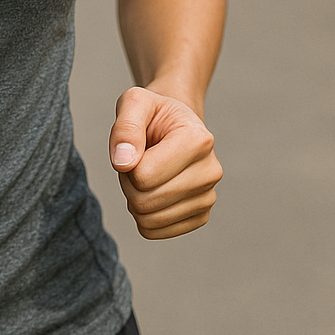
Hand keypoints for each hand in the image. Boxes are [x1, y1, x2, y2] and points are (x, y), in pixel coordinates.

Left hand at [110, 86, 221, 239]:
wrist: (173, 127)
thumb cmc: (153, 114)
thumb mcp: (134, 103)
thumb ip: (125, 128)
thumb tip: (123, 163)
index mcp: (199, 140)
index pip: (143, 176)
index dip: (125, 163)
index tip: (135, 145)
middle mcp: (211, 172)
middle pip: (145, 201)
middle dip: (128, 183)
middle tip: (135, 161)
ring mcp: (208, 197)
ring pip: (148, 220)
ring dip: (133, 199)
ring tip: (144, 174)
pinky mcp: (200, 216)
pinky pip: (154, 231)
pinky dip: (142, 216)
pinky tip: (152, 191)